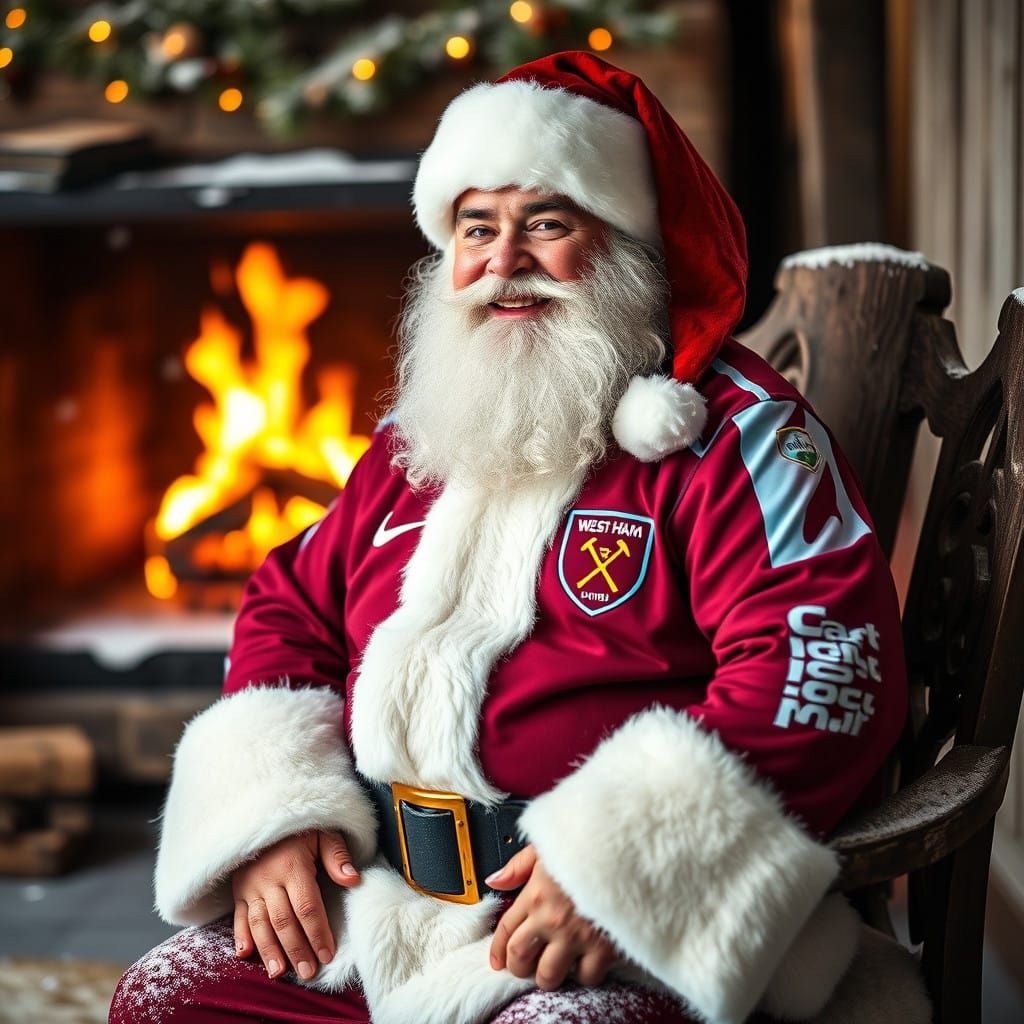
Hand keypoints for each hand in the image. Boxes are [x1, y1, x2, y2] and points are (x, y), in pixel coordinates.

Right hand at [232, 830, 360, 980]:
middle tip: (308, 972)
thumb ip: (337, 856)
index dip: (318, 933)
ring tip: (279, 972)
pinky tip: (244, 954)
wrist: (264, 810)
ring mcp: (250, 885)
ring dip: (269, 950)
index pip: (307, 908)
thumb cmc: (301, 826)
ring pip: (259, 924)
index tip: (327, 954)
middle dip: (296, 949)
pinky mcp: (238, 889)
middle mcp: (268, 879)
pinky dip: (240, 935)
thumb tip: (353, 880)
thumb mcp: (324, 832)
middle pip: (283, 921)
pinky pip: (237, 915)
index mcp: (293, 866)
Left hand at [487, 843, 617, 990]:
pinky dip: (583, 975)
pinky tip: (583, 963)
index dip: (498, 949)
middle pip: (520, 957)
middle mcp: (551, 919)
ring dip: (546, 977)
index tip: (497, 960)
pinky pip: (586, 976)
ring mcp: (576, 936)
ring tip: (551, 970)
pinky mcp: (603, 946)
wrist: (624, 852)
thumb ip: (518, 866)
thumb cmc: (584, 845)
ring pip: (548, 975)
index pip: (506, 930)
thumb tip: (495, 881)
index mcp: (535, 894)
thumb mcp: (545, 846)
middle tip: (524, 967)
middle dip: (518, 967)